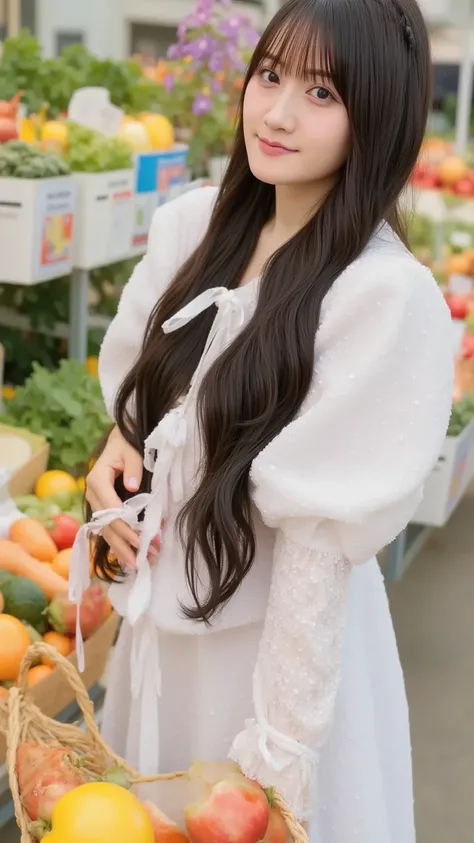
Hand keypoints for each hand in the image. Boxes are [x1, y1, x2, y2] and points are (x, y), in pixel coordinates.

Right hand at [86, 426, 158, 569]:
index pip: (110, 509)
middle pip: (107, 525)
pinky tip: (126, 560)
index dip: (125, 526)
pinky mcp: (102, 510)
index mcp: (98, 480)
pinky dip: (118, 545)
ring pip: (106, 531)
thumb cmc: (126, 447)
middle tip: (141, 560)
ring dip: (122, 549)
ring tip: (137, 565)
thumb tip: (132, 487)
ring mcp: (96, 504)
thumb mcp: (131, 452)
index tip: (139, 540)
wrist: (119, 443)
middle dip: (125, 544)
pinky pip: (108, 530)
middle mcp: (93, 494)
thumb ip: (134, 468)